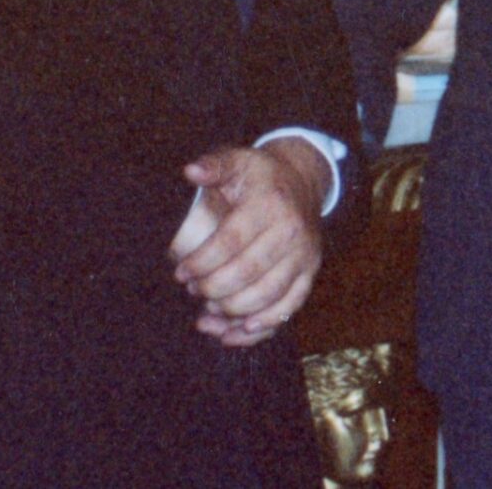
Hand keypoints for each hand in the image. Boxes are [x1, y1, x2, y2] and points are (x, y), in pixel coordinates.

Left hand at [169, 138, 328, 347]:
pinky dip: (263, 326)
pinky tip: (237, 332)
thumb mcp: (237, 161)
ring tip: (207, 312)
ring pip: (268, 296)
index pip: (231, 241)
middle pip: (248, 273)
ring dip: (233, 312)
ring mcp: (304, 255)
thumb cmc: (260, 176)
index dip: (202, 262)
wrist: (302, 181)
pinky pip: (289, 307)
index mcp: (269, 204)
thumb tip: (189, 172)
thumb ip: (213, 165)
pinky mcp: (310, 273)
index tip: (181, 272)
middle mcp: (291, 231)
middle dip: (213, 289)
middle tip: (193, 290)